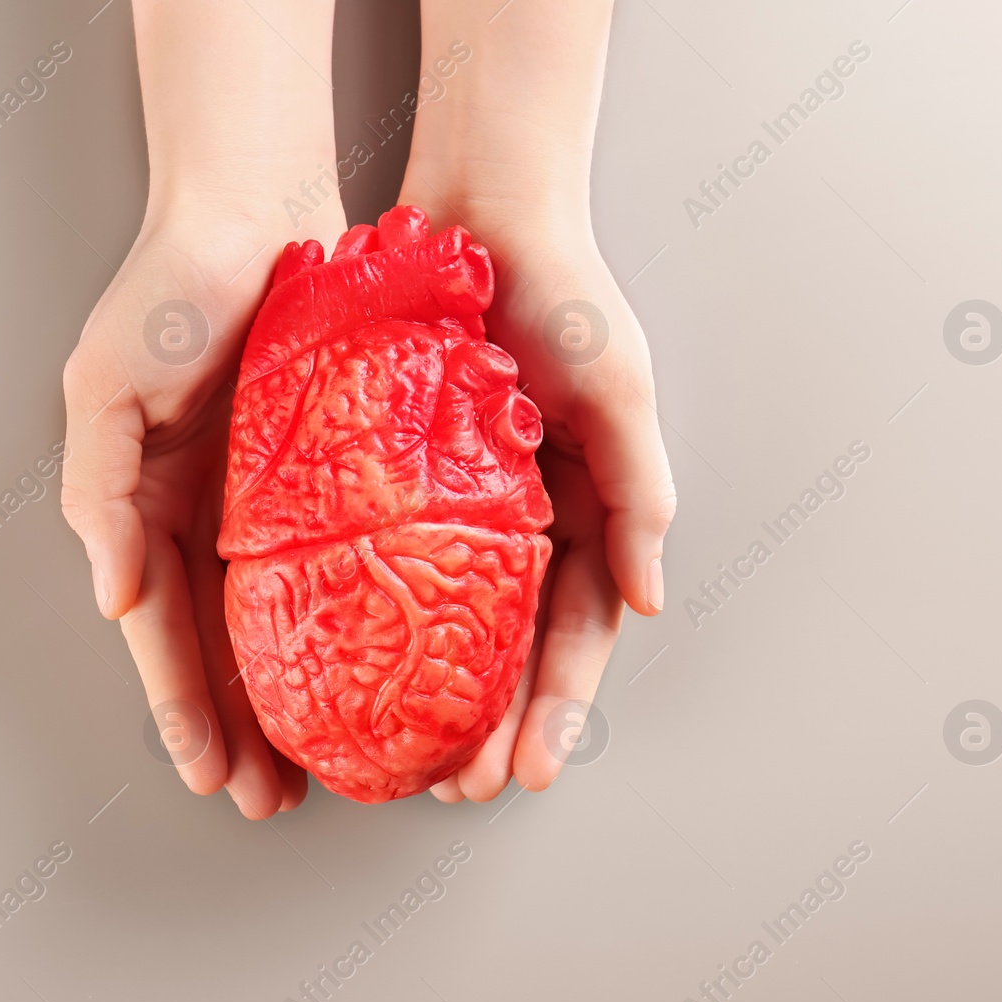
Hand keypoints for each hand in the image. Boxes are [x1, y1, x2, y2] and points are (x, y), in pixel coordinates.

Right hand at [61, 0, 341, 818]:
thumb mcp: (105, 387)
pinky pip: (340, 560)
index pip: (164, 633)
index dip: (186, 707)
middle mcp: (207, 514)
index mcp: (148, 506)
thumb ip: (99, 490)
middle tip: (278, 800)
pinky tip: (374, 661)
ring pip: (284, 620)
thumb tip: (111, 596)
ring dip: (297, 692)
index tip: (212, 778)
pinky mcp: (328, 470)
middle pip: (225, 646)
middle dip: (244, 727)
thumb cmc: (171, 286)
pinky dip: (348, 617)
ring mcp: (269, 497)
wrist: (255, 204)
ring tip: (328, 759)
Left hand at [400, 0, 675, 801]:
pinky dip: (378, 619)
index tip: (529, 772)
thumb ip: (641, 494)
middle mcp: (524, 522)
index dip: (557, 709)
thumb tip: (651, 600)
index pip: (575, 636)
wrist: (480, 212)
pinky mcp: (401, 479)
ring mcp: (461, 506)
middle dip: (492, 728)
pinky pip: (387, 562)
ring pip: (447, 624)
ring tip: (404, 756)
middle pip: (510, 651)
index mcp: (586, 514)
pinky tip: (350, 665)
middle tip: (454, 789)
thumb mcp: (620, 392)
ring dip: (434, 695)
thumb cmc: (563, 293)